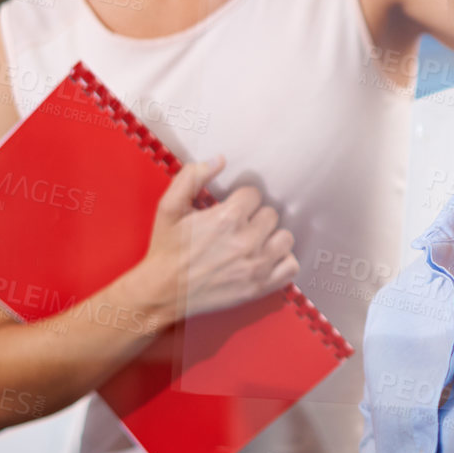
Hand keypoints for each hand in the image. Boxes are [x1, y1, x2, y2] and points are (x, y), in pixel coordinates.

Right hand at [133, 155, 298, 321]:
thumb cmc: (166, 249)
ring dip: (272, 238)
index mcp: (227, 218)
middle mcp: (246, 241)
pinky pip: (291, 267)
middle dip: (255, 218)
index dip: (241, 200)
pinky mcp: (260, 287)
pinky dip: (282, 261)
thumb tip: (219, 160)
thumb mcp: (169, 207)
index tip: (230, 210)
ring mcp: (256, 266)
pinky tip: (266, 259)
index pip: (254, 194)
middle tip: (239, 228)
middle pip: (271, 215)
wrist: (162, 292)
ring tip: (254, 243)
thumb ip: (192, 177)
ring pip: (285, 238)